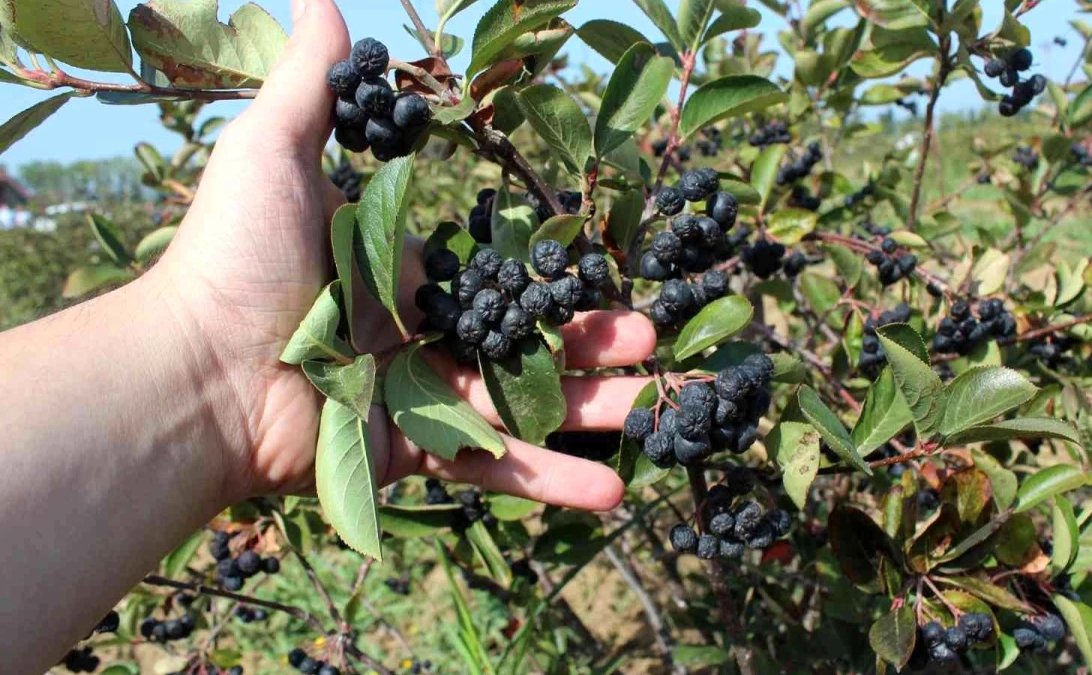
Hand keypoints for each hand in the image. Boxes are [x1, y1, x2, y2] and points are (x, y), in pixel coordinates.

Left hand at [150, 0, 653, 509]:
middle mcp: (416, 339)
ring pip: (524, 407)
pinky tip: (613, 494)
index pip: (490, 277)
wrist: (193, 369)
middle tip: (653, 337)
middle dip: (592, 343)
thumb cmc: (234, 258)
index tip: (603, 268)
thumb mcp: (275, 154)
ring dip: (593, 412)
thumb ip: (315, 83)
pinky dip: (550, 483)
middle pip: (522, 343)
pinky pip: (489, 469)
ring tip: (659, 407)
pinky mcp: (411, 455)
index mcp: (401, 276)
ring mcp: (417, 401)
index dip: (548, 277)